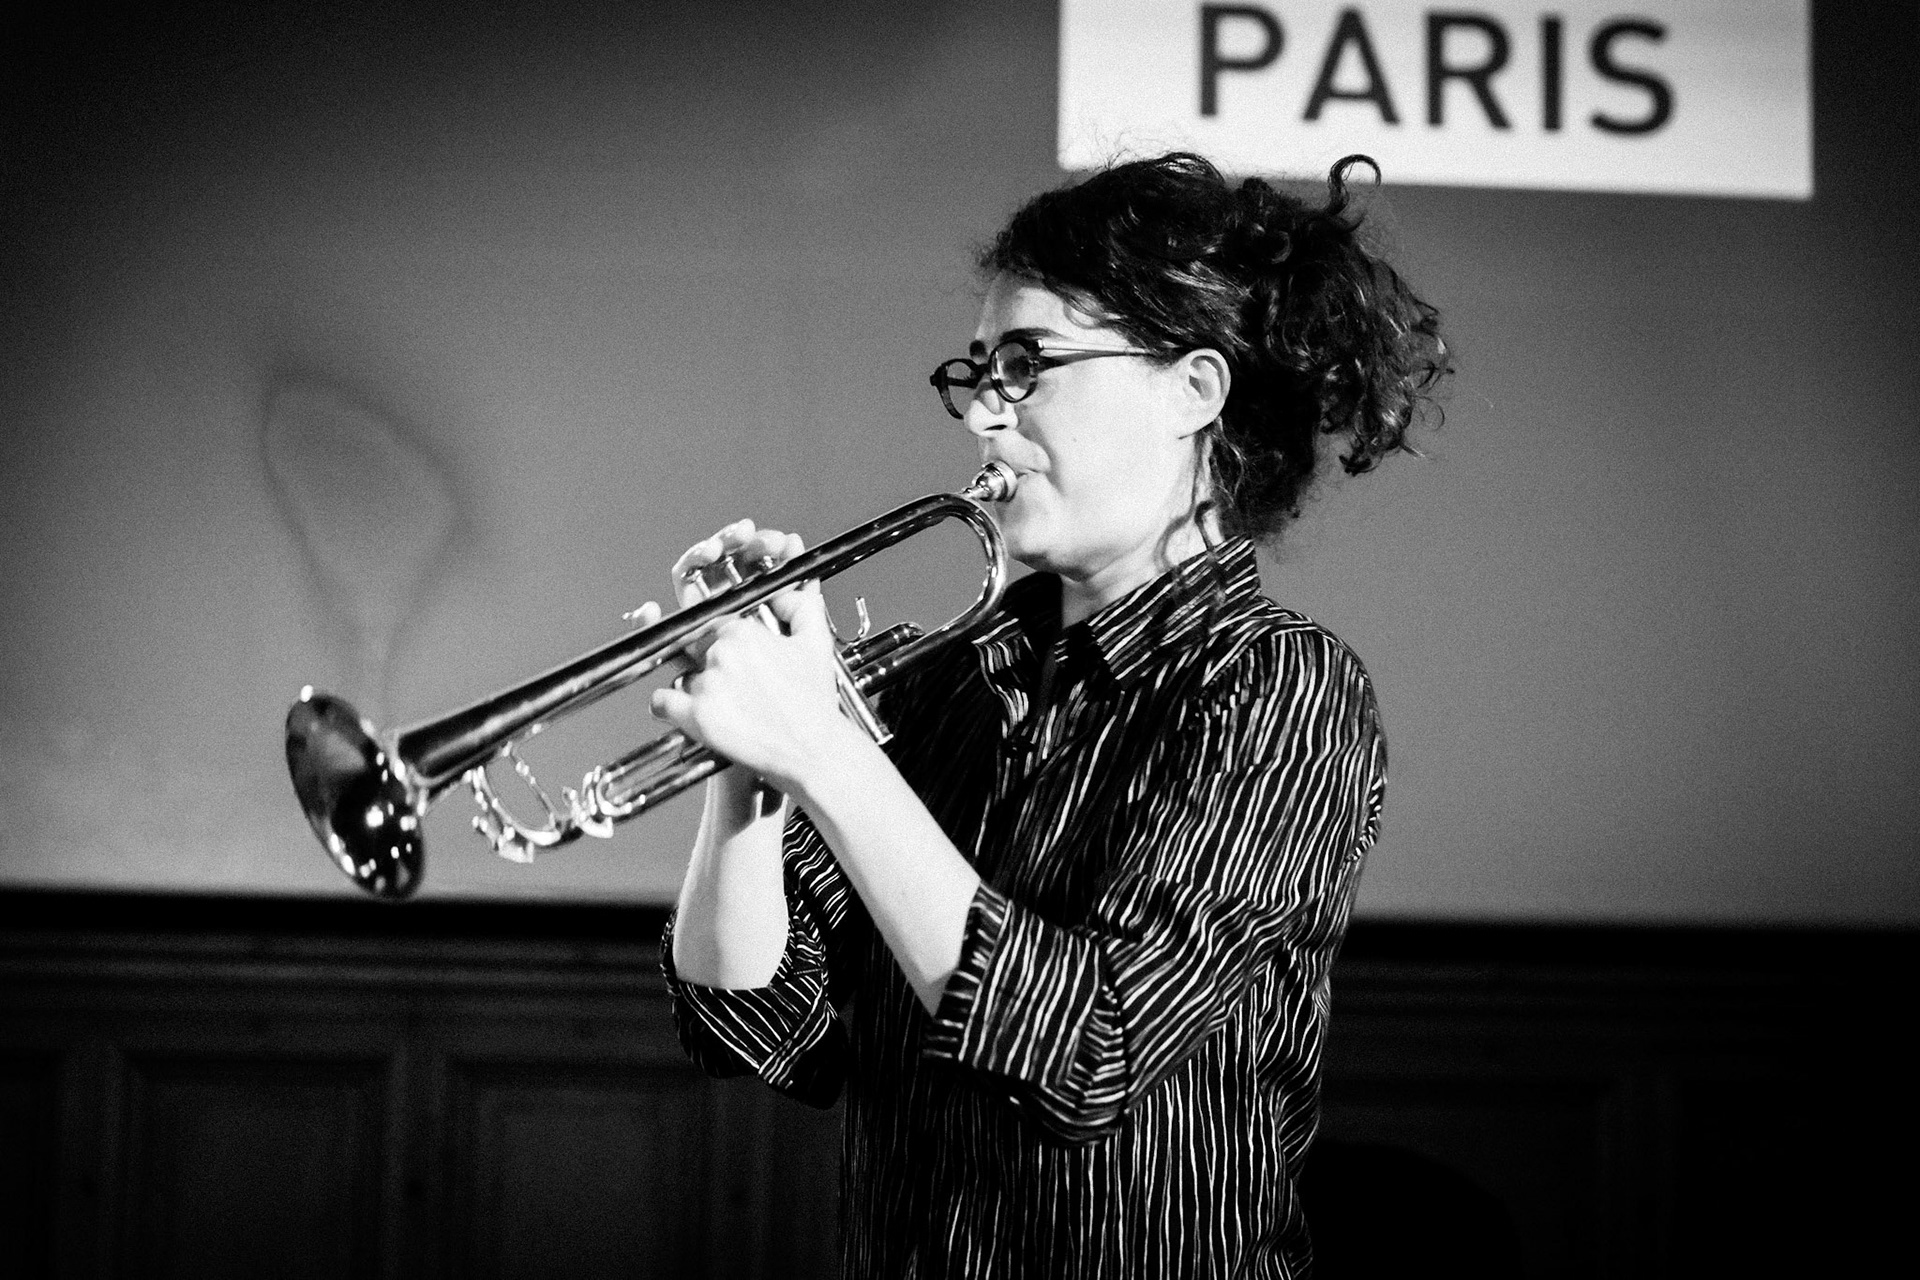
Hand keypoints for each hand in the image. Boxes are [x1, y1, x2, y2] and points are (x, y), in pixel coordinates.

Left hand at [654, 520, 849, 797]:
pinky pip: (662, 701)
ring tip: (721, 702)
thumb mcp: (816, 643)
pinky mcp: (695, 716)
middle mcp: (720, 653)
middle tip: (726, 679)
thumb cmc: (815, 702)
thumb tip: (784, 590)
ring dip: (695, 685)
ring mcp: (706, 685)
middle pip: (694, 647)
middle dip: (707, 660)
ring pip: (683, 674)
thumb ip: (800, 605)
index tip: (723, 650)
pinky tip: (685, 711)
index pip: (713, 622)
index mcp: (743, 631)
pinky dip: (668, 706)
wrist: (813, 751)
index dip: (719, 637)